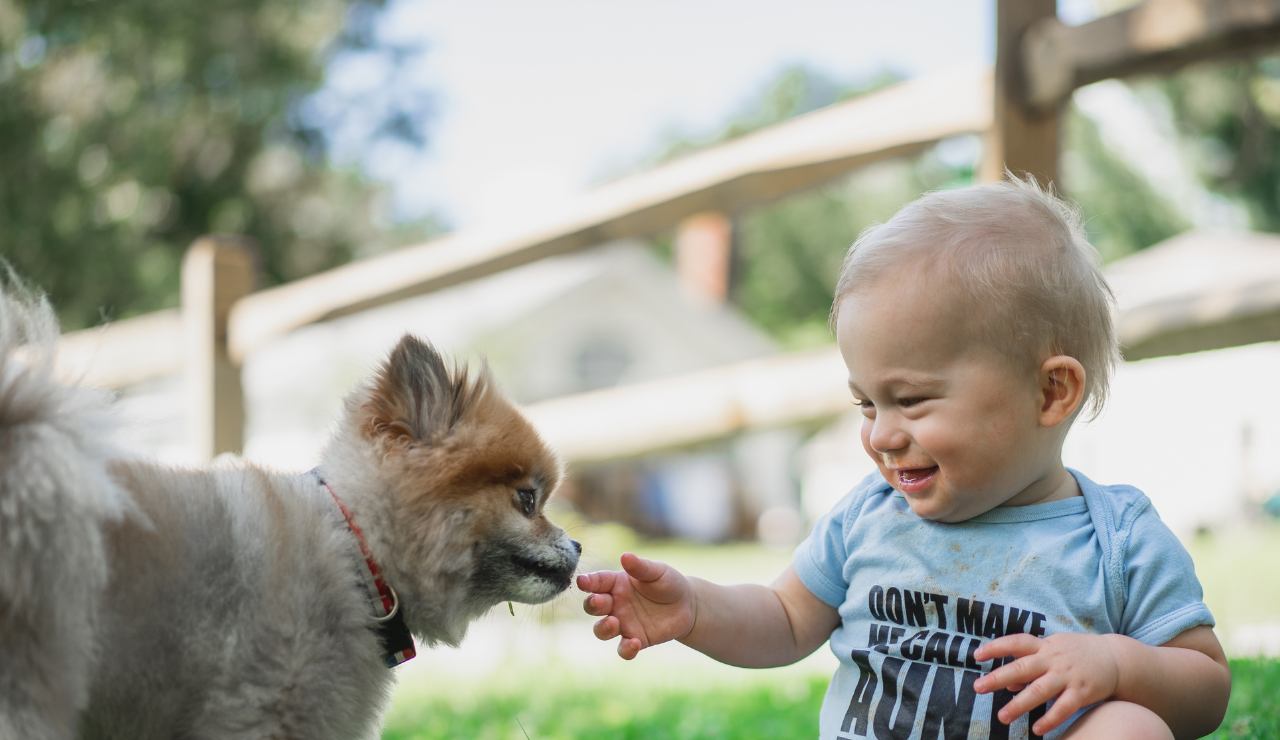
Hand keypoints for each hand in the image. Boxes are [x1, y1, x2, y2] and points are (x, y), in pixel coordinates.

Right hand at [576, 552, 695, 659]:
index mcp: (616, 583)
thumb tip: (625, 556)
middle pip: (593, 606)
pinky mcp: (635, 640)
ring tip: (614, 623)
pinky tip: (634, 643)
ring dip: (603, 628)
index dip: (588, 582)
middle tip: (600, 602)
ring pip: (602, 630)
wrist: (687, 605)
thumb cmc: (668, 582)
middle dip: (592, 605)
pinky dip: (625, 649)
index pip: (597, 582)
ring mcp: (623, 623)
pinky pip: (623, 649)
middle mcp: (615, 604)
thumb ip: (640, 567)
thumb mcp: (657, 571)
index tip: (582, 582)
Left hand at [973, 632, 1121, 735]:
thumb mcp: (1053, 650)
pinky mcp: (1082, 692)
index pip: (1016, 642)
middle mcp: (1053, 659)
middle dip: (998, 678)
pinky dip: (1050, 719)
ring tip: (1002, 717)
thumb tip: (1008, 683)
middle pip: (1022, 668)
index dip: (996, 647)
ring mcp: (1068, 676)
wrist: (1116, 658)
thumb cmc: (1076, 654)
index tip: (976, 655)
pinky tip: (1037, 729)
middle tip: (978, 687)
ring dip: (1019, 704)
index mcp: (1045, 646)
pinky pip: (1063, 708)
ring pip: (1040, 691)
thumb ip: (1030, 664)